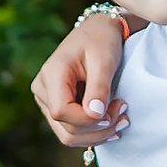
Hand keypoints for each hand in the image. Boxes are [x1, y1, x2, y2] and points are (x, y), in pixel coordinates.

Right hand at [31, 11, 131, 150]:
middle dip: (98, 129)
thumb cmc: (101, 40)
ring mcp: (47, 101)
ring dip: (97, 135)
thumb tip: (95, 115)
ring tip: (121, 121)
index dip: (88, 119)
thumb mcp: (104, 61)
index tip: (116, 108)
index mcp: (51, 74)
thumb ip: (99, 88)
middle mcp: (42, 89)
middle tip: (124, 115)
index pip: (61, 111)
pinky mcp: (56, 107)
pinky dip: (92, 133)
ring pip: (68, 135)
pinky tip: (111, 125)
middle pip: (66, 128)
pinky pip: (71, 131)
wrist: (97, 31)